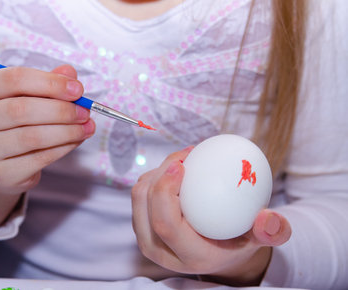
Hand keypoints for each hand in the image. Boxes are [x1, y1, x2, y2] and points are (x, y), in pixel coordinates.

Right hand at [0, 65, 94, 229]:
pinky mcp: (0, 173)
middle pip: (22, 109)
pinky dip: (63, 148)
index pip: (14, 79)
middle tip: (84, 111)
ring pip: (32, 137)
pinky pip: (39, 158)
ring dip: (67, 131)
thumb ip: (46, 83)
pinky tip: (75, 141)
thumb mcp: (22, 97)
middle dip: (61, 110)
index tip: (77, 89)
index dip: (50, 82)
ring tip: (86, 127)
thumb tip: (70, 73)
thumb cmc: (10, 124)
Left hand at [131, 147, 290, 285]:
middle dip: (160, 173)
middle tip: (184, 155)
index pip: (166, 225)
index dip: (166, 191)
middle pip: (146, 207)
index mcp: (188, 256)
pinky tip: (175, 169)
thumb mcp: (260, 239)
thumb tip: (270, 218)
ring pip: (139, 199)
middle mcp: (161, 252)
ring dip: (156, 173)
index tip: (181, 165)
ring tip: (182, 159)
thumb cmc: (239, 242)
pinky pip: (140, 196)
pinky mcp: (143, 227)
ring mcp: (148, 240)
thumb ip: (272, 231)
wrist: (219, 254)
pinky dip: (154, 177)